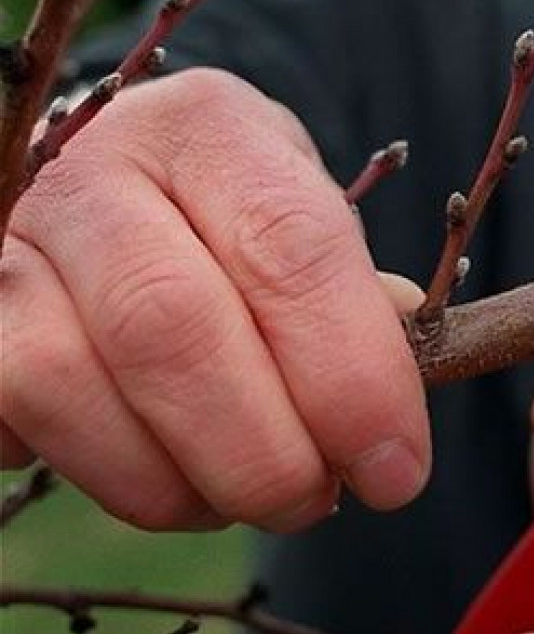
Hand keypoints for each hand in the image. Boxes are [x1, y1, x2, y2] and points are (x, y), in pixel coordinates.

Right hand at [0, 69, 430, 531]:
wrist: (126, 189)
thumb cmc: (243, 224)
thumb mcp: (316, 231)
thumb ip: (358, 312)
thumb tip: (384, 429)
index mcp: (213, 129)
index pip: (291, 251)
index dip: (352, 378)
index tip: (396, 472)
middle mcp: (94, 167)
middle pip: (170, 326)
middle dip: (260, 453)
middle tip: (314, 504)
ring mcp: (9, 240)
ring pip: (70, 387)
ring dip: (175, 483)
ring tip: (242, 498)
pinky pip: (13, 421)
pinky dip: (100, 473)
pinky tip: (162, 471)